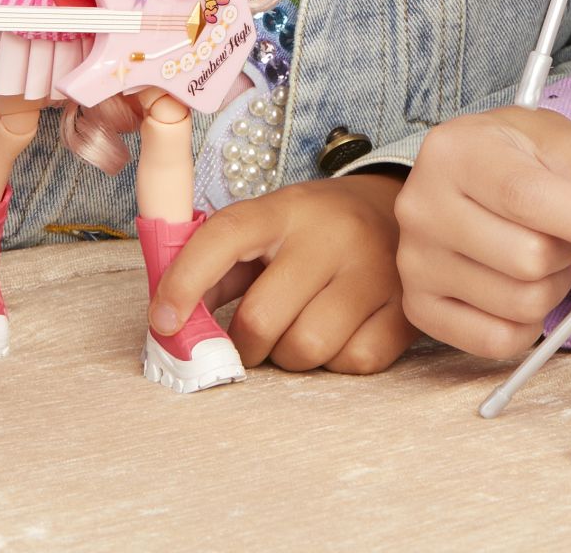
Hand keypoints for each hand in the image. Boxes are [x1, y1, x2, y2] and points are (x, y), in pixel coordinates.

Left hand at [149, 172, 412, 373]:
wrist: (401, 209)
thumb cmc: (318, 229)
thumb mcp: (270, 227)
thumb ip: (220, 269)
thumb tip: (171, 324)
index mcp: (287, 208)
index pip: (224, 236)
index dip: (185, 281)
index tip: (163, 323)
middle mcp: (332, 233)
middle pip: (261, 317)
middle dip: (246, 344)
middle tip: (256, 337)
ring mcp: (374, 267)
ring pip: (307, 348)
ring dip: (292, 356)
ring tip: (303, 330)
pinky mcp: (407, 304)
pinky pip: (355, 361)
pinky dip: (340, 362)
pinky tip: (344, 333)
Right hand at [396, 107, 570, 356]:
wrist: (463, 170)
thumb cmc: (516, 156)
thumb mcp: (564, 150)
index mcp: (458, 151)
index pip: (527, 196)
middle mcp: (422, 206)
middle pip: (529, 258)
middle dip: (570, 251)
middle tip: (563, 229)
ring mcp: (415, 261)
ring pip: (520, 303)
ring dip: (553, 285)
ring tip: (538, 252)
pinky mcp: (419, 307)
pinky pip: (497, 342)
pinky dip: (529, 324)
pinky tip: (519, 285)